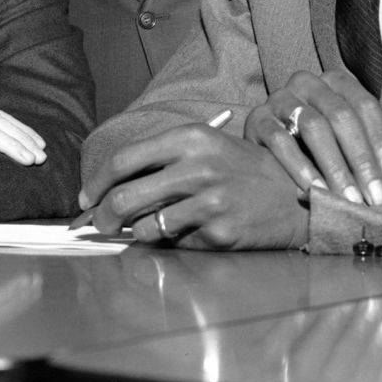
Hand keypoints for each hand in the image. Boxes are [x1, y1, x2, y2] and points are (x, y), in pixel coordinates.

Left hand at [77, 124, 309, 249]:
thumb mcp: (206, 147)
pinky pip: (173, 243)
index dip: (96, 182)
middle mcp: (197, 167)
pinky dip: (170, 242)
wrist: (295, 195)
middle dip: (103, 216)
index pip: (123, 159)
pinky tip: (188, 232)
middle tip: (100, 224)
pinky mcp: (219, 232)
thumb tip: (110, 187)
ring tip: (150, 227)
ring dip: (137, 232)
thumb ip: (161, 160)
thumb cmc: (243, 170)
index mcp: (189, 138)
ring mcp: (209, 201)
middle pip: (125, 196)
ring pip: (144, 226)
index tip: (86, 198)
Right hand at [242, 70, 381, 204]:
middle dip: (360, 160)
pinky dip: (298, 166)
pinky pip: (279, 140)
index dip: (381, 141)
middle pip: (341, 116)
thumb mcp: (350, 136)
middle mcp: (306, 82)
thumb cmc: (318, 143)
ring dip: (333, 167)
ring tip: (347, 198)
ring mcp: (279, 98)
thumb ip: (378, 130)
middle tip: (373, 197)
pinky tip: (314, 190)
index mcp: (334, 81)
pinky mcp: (256, 119)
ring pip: (312, 127)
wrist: (266, 149)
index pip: (365, 106)